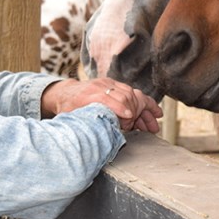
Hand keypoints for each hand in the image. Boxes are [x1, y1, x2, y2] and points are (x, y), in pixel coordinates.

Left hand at [41, 78, 162, 132]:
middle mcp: (102, 86)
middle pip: (125, 95)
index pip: (107, 98)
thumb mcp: (72, 116)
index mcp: (89, 94)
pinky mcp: (114, 84)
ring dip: (145, 111)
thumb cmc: (68, 107)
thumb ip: (85, 122)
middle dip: (138, 113)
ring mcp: (109, 83)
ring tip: (153, 126)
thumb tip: (98, 135)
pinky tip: (154, 113)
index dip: (119, 107)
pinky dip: (144, 103)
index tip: (129, 117)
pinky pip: (133, 93)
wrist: (65, 92)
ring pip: (133, 94)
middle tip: (149, 129)